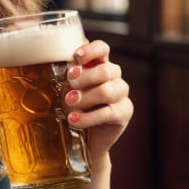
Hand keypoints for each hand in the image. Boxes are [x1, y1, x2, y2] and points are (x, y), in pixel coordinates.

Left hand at [64, 40, 132, 161]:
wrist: (85, 139)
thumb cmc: (75, 108)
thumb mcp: (68, 90)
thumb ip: (69, 77)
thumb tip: (64, 67)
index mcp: (100, 65)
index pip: (102, 49)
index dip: (91, 50)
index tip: (76, 57)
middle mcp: (114, 77)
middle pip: (106, 70)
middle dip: (85, 77)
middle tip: (69, 84)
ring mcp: (121, 95)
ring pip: (107, 90)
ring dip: (85, 97)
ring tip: (68, 104)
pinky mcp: (124, 112)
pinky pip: (107, 112)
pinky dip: (88, 117)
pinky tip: (73, 120)